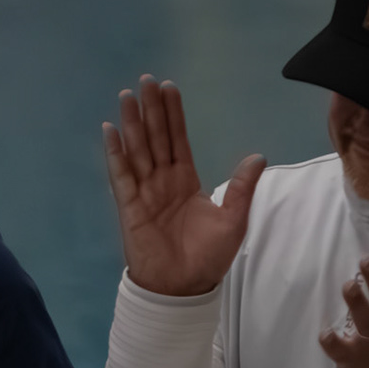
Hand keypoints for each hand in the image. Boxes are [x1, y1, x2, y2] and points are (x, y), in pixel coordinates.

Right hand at [102, 75, 264, 296]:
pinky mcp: (129, 206)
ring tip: (128, 96)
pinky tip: (111, 130)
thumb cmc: (208, 257)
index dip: (173, 114)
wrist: (184, 287)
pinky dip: (115, 153)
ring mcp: (144, 191)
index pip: (178, 139)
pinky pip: (121, 174)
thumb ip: (240, 186)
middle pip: (155, 137)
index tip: (168, 88)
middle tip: (145, 80)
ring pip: (137, 149)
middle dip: (151, 109)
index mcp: (186, 180)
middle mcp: (162, 180)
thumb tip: (257, 156)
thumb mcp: (233, 219)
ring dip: (132, 123)